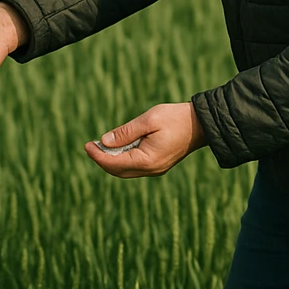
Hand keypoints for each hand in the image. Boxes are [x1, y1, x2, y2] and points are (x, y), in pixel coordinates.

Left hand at [85, 103, 206, 177]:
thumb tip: (104, 142)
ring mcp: (156, 169)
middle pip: (118, 171)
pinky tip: (117, 148)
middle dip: (102, 159)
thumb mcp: (148, 120)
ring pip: (126, 171)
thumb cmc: (175, 118)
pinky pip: (135, 167)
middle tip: (90, 146)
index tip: (86, 145)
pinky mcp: (159, 165)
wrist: (202, 124)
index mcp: (148, 160)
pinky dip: (122, 159)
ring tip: (100, 146)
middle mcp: (151, 169)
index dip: (98, 155)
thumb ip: (126, 132)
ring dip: (111, 160)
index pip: (114, 164)